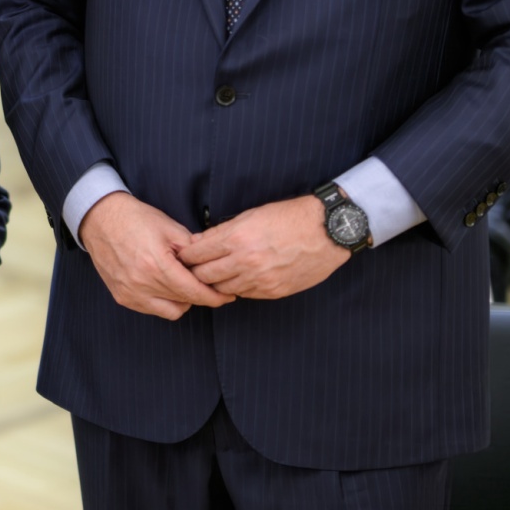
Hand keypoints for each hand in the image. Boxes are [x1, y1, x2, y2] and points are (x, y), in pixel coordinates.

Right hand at [77, 192, 232, 319]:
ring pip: (171, 311)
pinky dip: (164, 301)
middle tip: (207, 283)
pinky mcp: (122, 297)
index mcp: (157, 265)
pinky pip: (152, 309)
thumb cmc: (135, 219)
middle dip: (201, 295)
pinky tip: (165, 286)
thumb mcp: (170, 227)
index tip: (226, 296)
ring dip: (183, 300)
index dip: (214, 296)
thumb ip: (194, 249)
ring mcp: (130, 293)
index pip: (194, 291)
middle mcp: (142, 284)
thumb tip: (211, 264)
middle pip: (185, 302)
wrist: (101, 219)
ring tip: (183, 282)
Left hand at [180, 196, 349, 299]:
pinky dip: (237, 288)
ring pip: (222, 289)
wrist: (327, 232)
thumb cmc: (290, 217)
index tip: (182, 257)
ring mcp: (260, 279)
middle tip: (190, 270)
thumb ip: (223, 230)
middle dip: (194, 273)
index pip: (197, 254)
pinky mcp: (273, 291)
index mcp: (237, 238)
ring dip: (215, 284)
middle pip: (204, 276)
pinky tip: (237, 280)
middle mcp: (246, 261)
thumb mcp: (252, 215)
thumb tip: (200, 242)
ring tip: (212, 277)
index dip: (186, 257)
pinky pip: (244, 294)